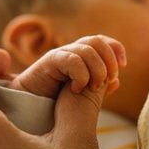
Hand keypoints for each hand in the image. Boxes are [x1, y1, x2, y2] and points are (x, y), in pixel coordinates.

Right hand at [10, 34, 126, 97]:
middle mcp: (71, 52)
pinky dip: (81, 75)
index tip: (122, 66)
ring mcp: (60, 55)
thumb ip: (98, 88)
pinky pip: (72, 59)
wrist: (26, 106)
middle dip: (109, 61)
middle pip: (98, 41)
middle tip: (107, 80)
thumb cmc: (54, 101)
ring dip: (97, 70)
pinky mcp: (49, 61)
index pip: (104, 42)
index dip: (116, 50)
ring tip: (91, 87)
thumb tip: (117, 82)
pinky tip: (77, 89)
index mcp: (82, 57)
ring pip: (88, 49)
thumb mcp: (83, 95)